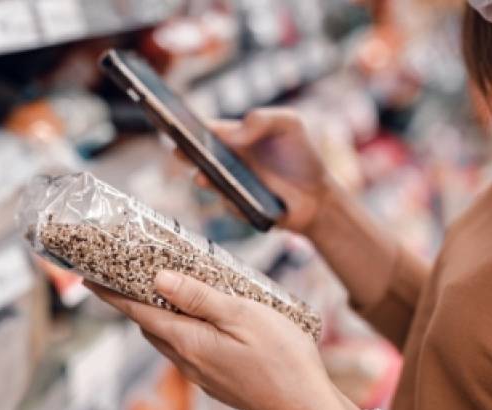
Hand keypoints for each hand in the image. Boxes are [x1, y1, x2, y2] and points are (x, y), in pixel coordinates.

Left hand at [87, 271, 368, 409]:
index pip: (137, 312)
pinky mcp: (217, 384)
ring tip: (169, 290)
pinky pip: (188, 352)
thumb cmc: (283, 360)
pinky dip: (183, 331)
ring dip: (161, 316)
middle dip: (134, 301)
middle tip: (131, 273)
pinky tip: (204, 320)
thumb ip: (198, 297)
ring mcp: (202, 377)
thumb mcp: (243, 315)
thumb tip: (157, 279)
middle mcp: (187, 363)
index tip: (88, 278)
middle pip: (150, 326)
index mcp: (188, 342)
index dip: (111, 294)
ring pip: (169, 341)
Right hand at [179, 108, 336, 234]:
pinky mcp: (237, 208)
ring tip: (203, 176)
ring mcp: (229, 185)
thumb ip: (262, 119)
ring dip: (204, 180)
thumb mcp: (289, 125)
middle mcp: (226, 161)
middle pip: (197, 155)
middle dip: (185, 152)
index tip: (173, 119)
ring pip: (208, 182)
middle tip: (179, 149)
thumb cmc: (301, 157)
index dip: (188, 124)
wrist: (318, 197)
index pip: (205, 128)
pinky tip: (241, 200)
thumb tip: (233, 134)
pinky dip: (233, 202)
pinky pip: (229, 204)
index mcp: (233, 137)